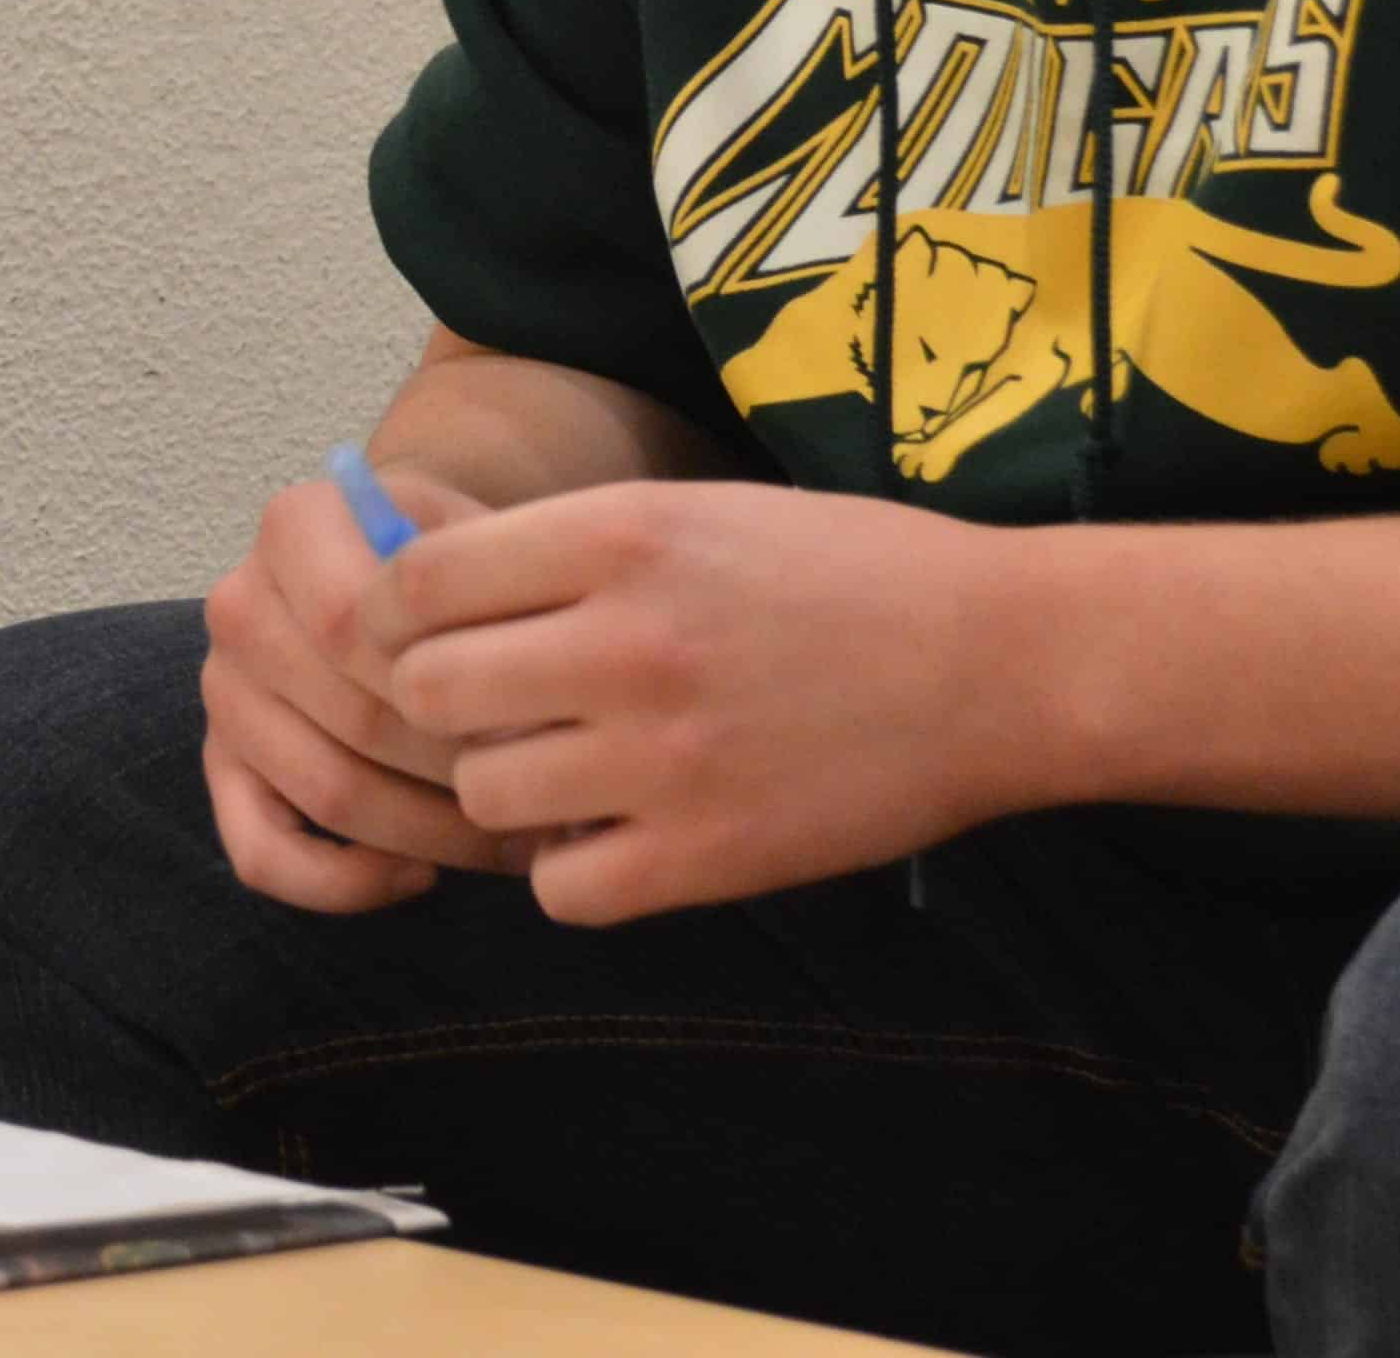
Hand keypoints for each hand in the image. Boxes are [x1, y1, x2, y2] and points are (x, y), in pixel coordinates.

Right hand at [198, 461, 514, 912]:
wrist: (402, 567)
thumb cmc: (458, 568)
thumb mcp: (483, 539)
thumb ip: (498, 598)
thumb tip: (531, 720)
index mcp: (293, 525)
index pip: (353, 621)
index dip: (451, 686)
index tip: (544, 719)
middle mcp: (238, 602)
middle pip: (351, 715)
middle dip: (463, 771)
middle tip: (549, 798)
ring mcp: (222, 689)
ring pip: (323, 790)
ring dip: (428, 835)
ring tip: (509, 842)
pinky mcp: (219, 766)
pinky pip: (261, 853)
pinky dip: (344, 884)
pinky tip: (419, 874)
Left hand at [361, 479, 1038, 924]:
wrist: (1002, 661)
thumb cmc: (846, 571)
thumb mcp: (693, 510)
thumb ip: (562, 546)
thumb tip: (416, 579)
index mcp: (618, 534)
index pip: (414, 582)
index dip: (397, 613)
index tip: (423, 629)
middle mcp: (626, 641)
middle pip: (424, 693)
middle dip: (441, 706)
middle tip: (489, 710)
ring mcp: (664, 757)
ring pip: (482, 798)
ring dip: (505, 791)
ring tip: (563, 771)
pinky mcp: (709, 855)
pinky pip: (560, 889)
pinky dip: (572, 871)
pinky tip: (616, 834)